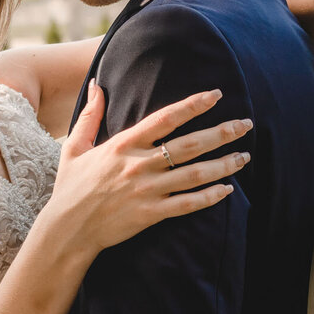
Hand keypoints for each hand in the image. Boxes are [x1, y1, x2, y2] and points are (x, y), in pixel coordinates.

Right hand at [45, 84, 251, 254]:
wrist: (67, 230)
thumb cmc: (70, 187)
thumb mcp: (74, 147)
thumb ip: (89, 115)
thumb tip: (96, 84)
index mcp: (122, 145)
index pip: (164, 119)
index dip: (192, 105)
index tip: (215, 95)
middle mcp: (138, 165)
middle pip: (188, 145)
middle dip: (221, 133)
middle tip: (246, 124)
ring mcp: (147, 191)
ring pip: (194, 174)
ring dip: (223, 165)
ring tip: (245, 156)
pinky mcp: (151, 214)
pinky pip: (187, 204)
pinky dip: (209, 197)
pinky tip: (227, 189)